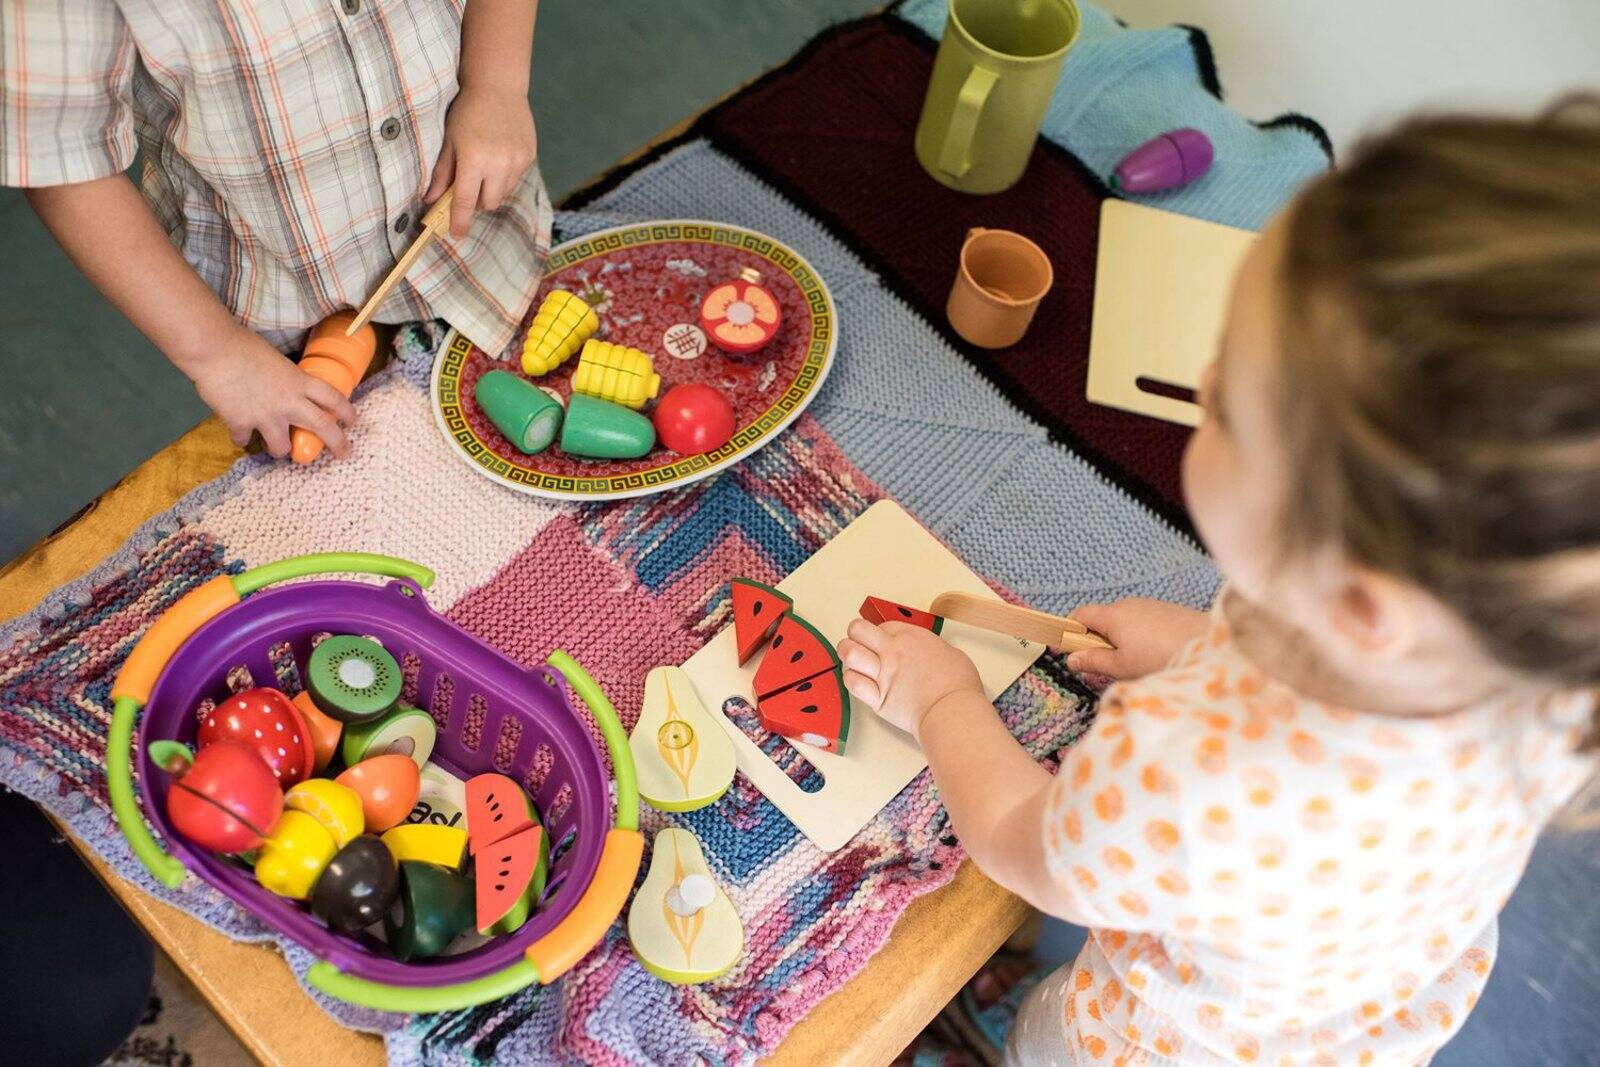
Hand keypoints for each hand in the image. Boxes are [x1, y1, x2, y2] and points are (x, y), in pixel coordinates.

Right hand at [186, 325, 356, 458]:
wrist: (213, 349)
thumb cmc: (241, 345)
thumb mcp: (276, 359)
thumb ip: (285, 378)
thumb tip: (285, 388)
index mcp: (298, 381)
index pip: (333, 398)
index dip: (346, 411)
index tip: (352, 421)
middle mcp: (288, 402)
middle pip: (322, 427)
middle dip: (337, 444)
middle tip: (344, 453)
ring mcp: (266, 416)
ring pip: (282, 448)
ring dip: (280, 449)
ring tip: (275, 447)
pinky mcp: (241, 423)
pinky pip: (244, 441)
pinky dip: (242, 438)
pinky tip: (239, 432)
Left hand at [426, 84, 536, 237]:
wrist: (498, 87)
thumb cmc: (467, 111)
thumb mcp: (449, 141)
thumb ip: (442, 173)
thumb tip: (430, 200)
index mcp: (474, 159)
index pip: (466, 202)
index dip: (460, 221)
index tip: (456, 234)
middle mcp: (498, 164)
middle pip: (488, 204)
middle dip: (477, 203)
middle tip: (469, 189)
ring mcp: (517, 161)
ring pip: (503, 193)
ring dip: (492, 190)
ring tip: (485, 170)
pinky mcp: (528, 157)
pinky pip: (515, 179)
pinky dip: (504, 177)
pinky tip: (498, 157)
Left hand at [836, 620, 984, 739]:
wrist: (953, 711)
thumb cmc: (958, 685)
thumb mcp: (950, 652)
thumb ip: (930, 647)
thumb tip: (925, 651)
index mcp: (911, 637)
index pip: (881, 626)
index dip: (878, 633)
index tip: (879, 641)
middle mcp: (892, 652)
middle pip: (858, 630)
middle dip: (855, 635)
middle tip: (857, 644)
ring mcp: (883, 674)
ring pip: (849, 653)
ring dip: (847, 655)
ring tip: (852, 661)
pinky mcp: (878, 698)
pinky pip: (852, 682)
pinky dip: (850, 678)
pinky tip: (856, 679)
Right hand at [1065, 598, 1208, 679]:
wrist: (1210, 646)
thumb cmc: (1160, 657)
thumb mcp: (1122, 666)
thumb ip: (1093, 661)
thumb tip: (1071, 658)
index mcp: (1113, 615)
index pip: (1080, 615)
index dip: (1066, 630)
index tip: (1059, 647)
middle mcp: (1129, 604)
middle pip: (1101, 618)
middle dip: (1093, 638)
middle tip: (1095, 662)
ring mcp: (1151, 606)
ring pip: (1123, 621)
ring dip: (1116, 638)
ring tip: (1126, 664)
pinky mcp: (1168, 612)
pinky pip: (1142, 622)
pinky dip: (1135, 636)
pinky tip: (1149, 656)